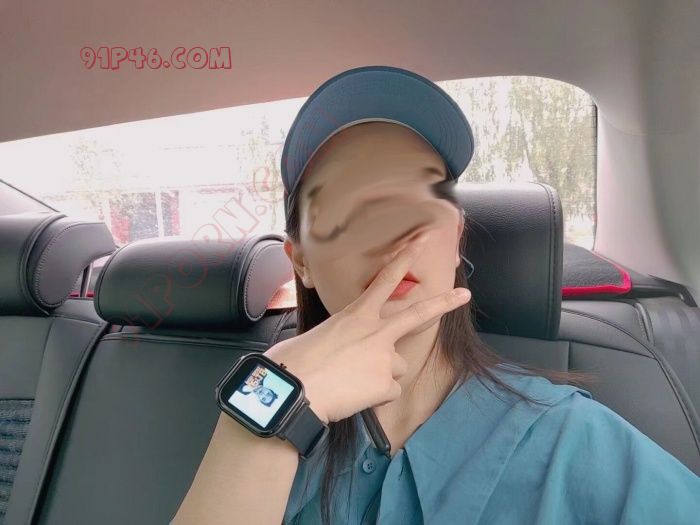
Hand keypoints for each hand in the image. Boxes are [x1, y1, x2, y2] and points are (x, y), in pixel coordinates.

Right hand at [264, 232, 471, 423]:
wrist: (295, 390)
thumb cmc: (294, 362)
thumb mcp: (320, 337)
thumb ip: (342, 338)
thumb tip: (347, 353)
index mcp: (356, 314)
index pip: (385, 280)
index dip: (404, 259)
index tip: (420, 241)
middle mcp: (377, 332)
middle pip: (417, 314)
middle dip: (444, 303)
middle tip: (464, 295)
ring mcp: (386, 358)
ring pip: (397, 365)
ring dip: (382, 372)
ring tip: (354, 380)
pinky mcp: (387, 384)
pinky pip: (389, 390)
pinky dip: (375, 395)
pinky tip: (356, 396)